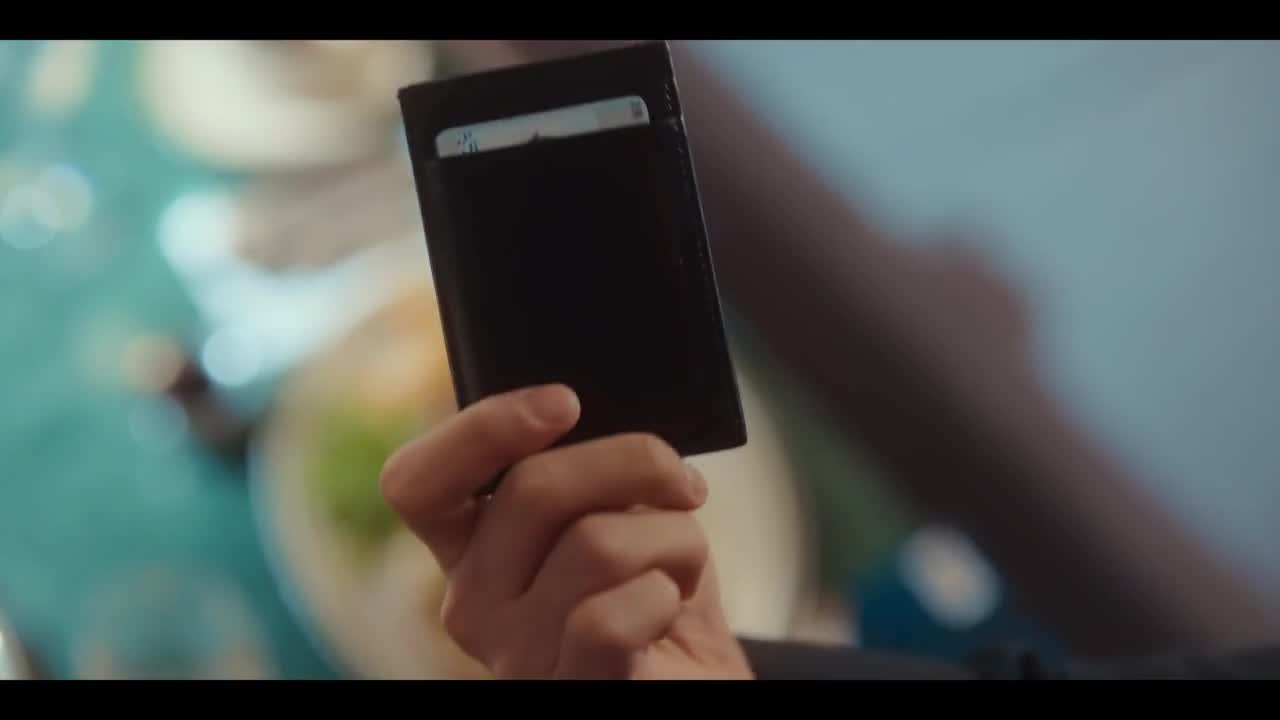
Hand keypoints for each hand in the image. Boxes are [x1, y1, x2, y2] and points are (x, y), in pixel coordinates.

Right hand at [380, 384, 753, 679]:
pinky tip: (669, 608)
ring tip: (681, 564)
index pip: (415, 481)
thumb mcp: (618, 508)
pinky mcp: (571, 688)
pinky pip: (611, 617)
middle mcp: (473, 601)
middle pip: (533, 488)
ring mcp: (516, 654)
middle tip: (684, 484)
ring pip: (595, 543)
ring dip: (674, 537)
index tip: (565, 403)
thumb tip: (587, 410)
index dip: (482, 428)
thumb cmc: (658, 588)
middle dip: (636, 460)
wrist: (696, 678)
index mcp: (471, 544)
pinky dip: (666, 594)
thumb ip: (586, 465)